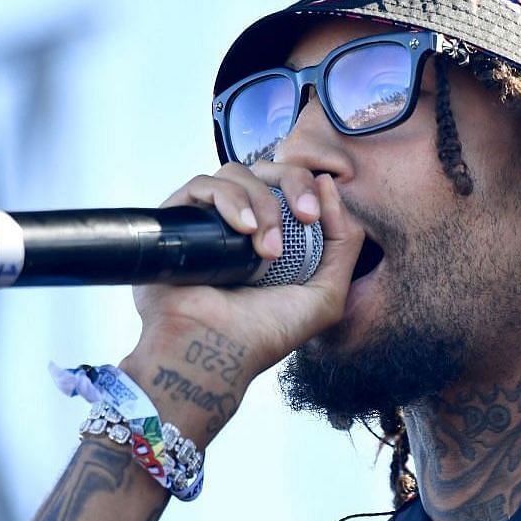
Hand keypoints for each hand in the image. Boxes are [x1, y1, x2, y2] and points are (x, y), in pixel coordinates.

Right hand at [119, 161, 363, 440]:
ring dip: (262, 203)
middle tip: (304, 217)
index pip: (291, 184)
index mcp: (273, 234)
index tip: (313, 215)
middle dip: (293, 184)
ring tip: (265, 249)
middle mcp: (239, 222)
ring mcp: (207, 219)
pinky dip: (230, 200)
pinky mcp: (177, 218)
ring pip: (237, 173)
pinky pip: (203, 184)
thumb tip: (328, 185)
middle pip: (268, 169)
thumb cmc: (265, 332)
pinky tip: (243, 231)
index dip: (306, 187)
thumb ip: (344, 244)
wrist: (216, 351)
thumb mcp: (326, 294)